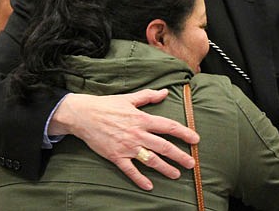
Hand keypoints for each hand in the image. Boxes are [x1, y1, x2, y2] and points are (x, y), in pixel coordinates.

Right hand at [49, 89, 199, 190]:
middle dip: (179, 155)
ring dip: (165, 168)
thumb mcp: (129, 98)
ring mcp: (127, 147)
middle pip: (163, 146)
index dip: (184, 133)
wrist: (83, 115)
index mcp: (142, 119)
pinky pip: (130, 170)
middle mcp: (137, 134)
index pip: (168, 126)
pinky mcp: (115, 156)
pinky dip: (139, 179)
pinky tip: (149, 186)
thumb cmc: (107, 105)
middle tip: (191, 163)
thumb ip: (148, 96)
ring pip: (150, 160)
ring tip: (176, 174)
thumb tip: (165, 92)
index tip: (195, 139)